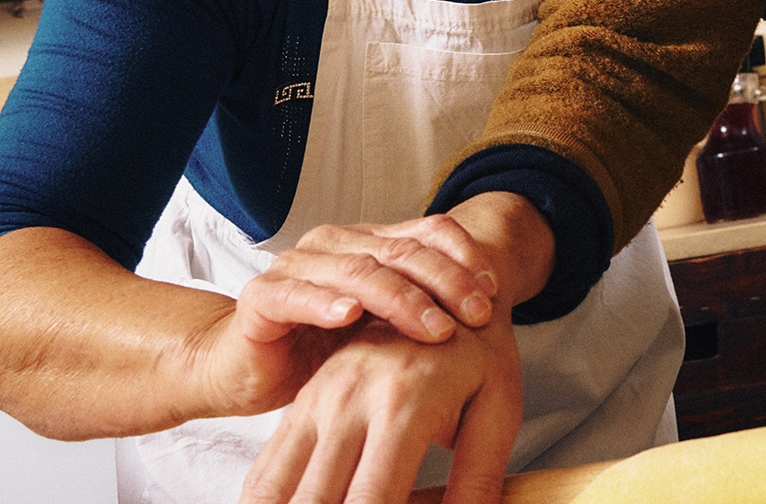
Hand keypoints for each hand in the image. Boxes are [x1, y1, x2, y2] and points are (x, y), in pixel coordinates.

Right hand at [236, 215, 503, 349]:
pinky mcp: (262, 297)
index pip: (427, 233)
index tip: (493, 292)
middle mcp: (335, 244)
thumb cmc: (319, 351)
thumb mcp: (382, 331)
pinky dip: (325, 303)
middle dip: (446, 282)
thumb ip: (420, 313)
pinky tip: (351, 316)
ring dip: (401, 299)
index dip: (464, 257)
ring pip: (358, 271)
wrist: (245, 369)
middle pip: (401, 251)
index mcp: (369, 243)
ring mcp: (297, 267)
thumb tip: (489, 317)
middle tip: (477, 315)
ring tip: (435, 327)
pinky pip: (296, 294)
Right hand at [238, 319, 520, 503]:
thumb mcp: (498, 407)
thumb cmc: (479, 352)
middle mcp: (348, 400)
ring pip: (274, 490)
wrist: (442, 283)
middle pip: (314, 502)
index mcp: (404, 403)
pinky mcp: (301, 403)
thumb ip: (480, 476)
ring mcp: (317, 400)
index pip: (372, 501)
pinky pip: (267, 469)